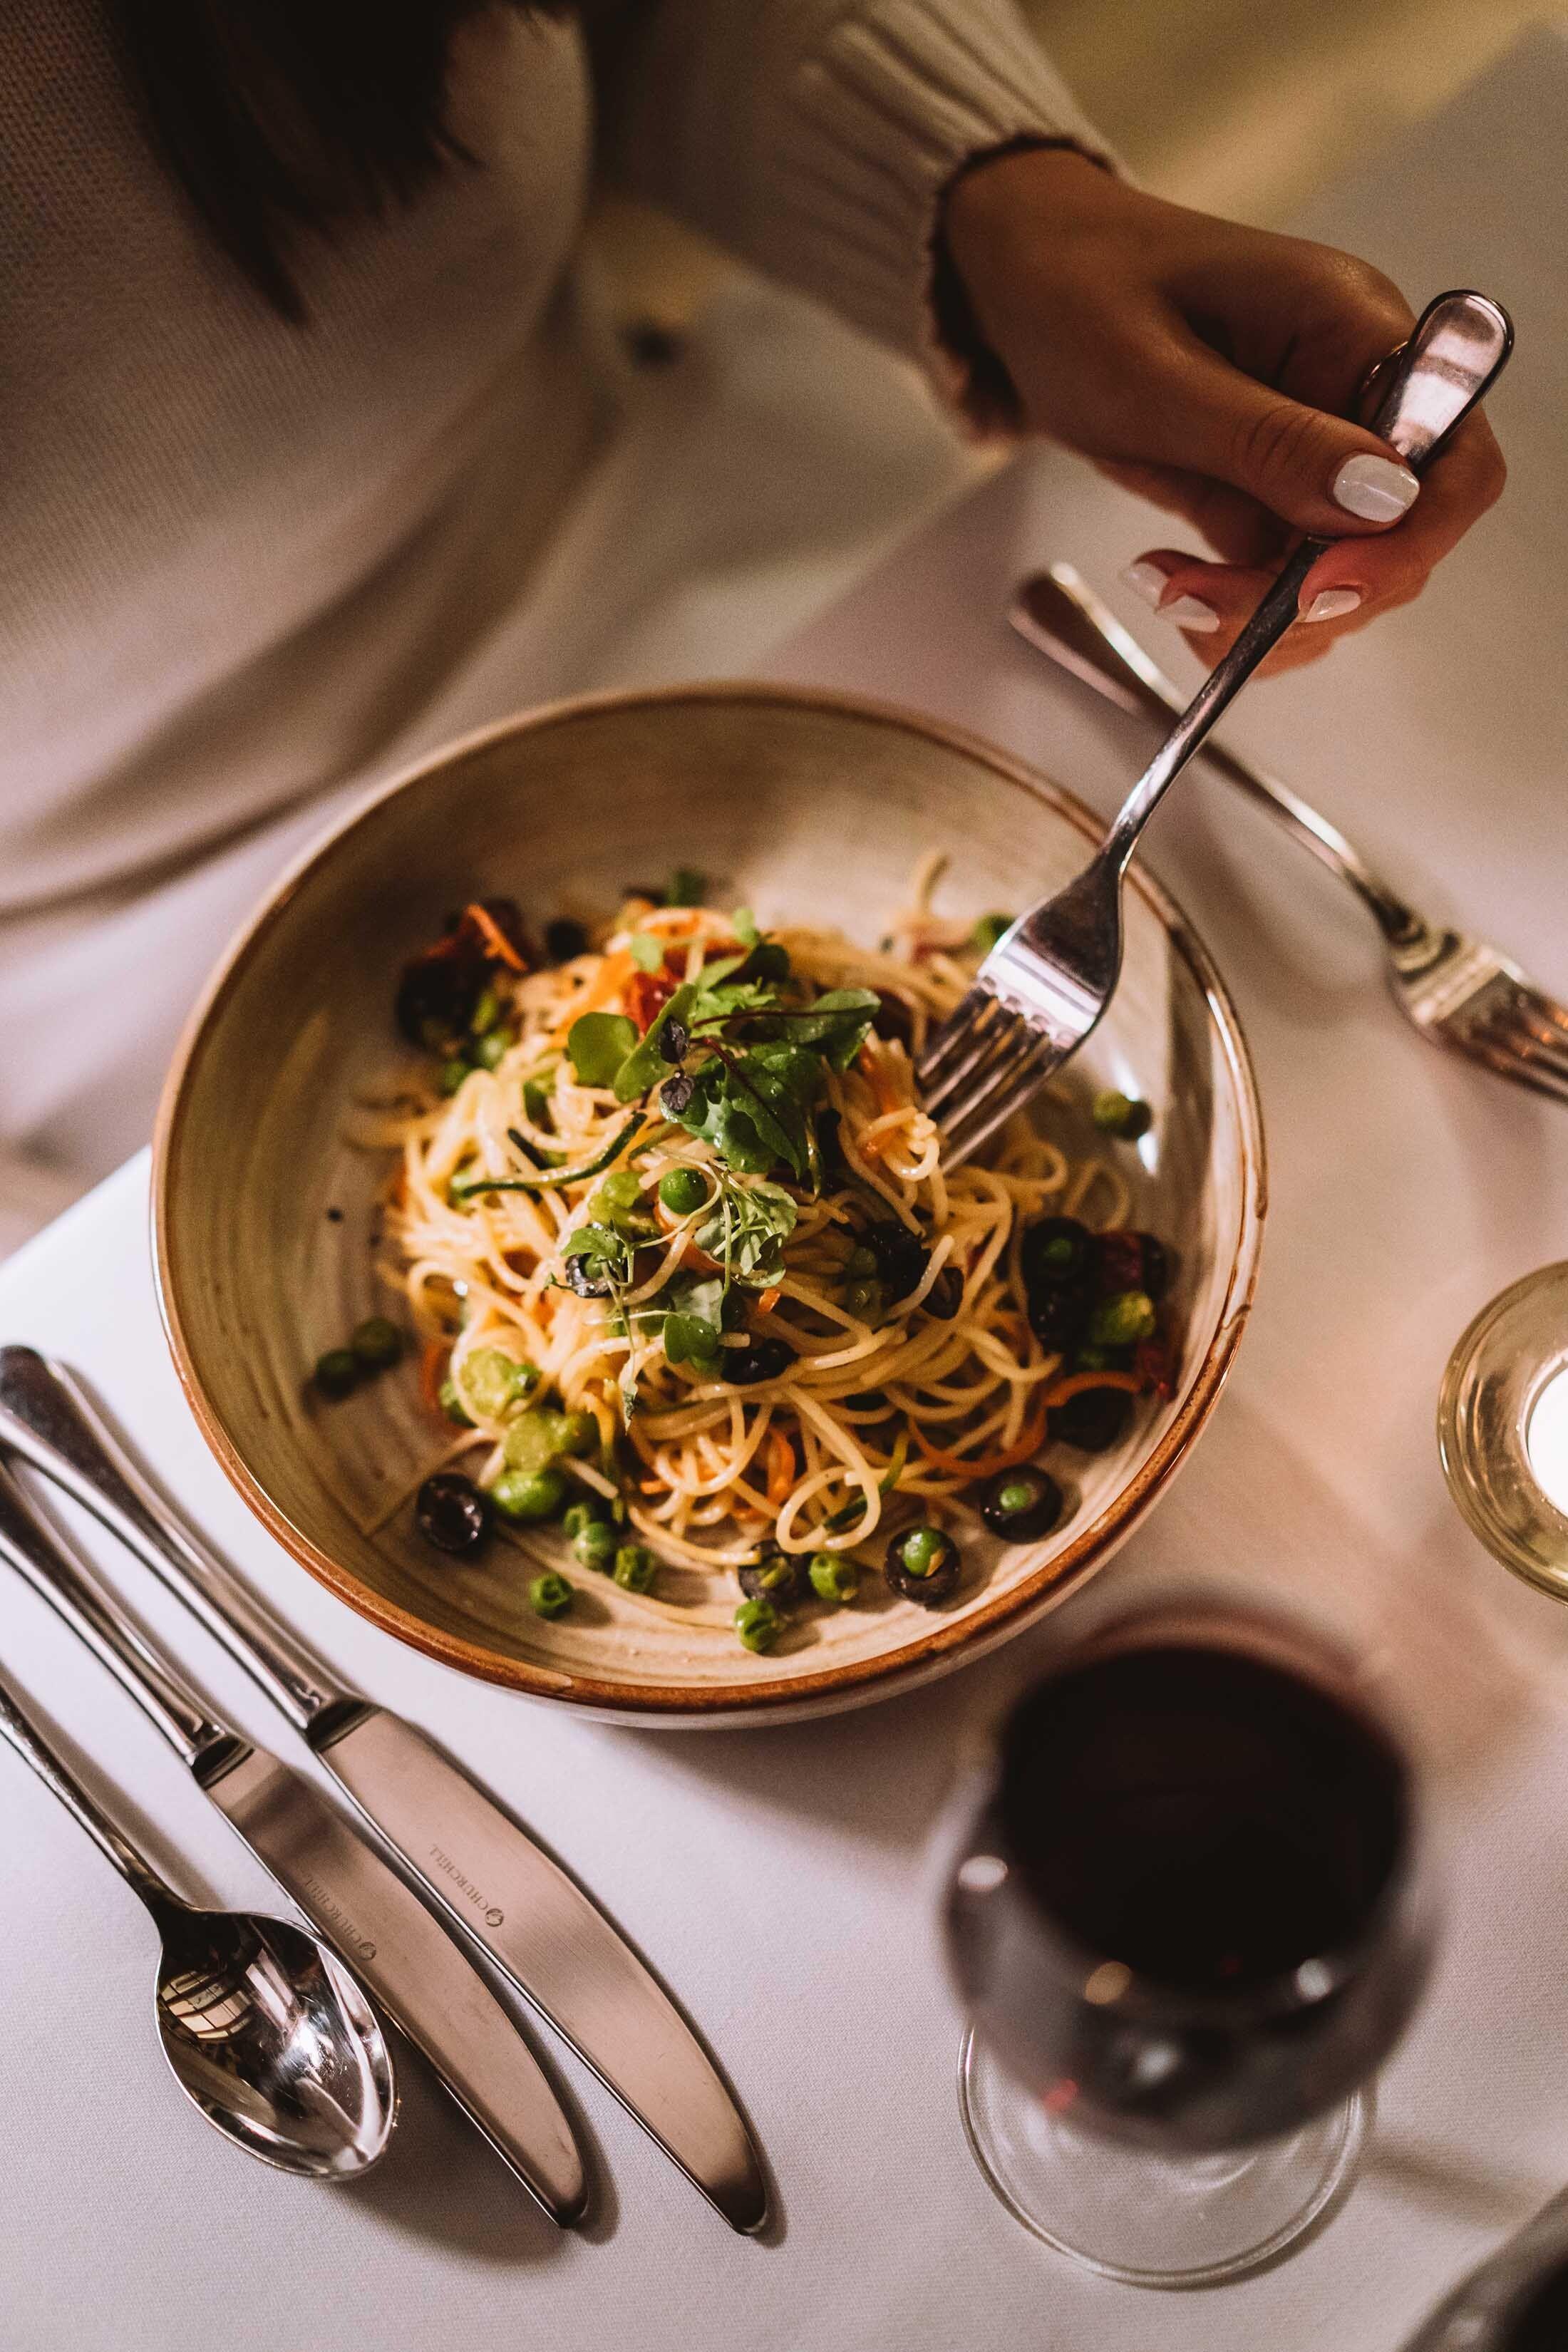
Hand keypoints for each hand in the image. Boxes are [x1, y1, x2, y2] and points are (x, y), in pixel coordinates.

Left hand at [942, 147, 1505, 672]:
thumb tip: (1382, 498)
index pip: (1452, 459)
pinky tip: (1172, 586)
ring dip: (1261, 615)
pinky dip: (1234, 609)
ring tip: (1169, 589)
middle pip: (1398, 539)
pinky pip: (1282, 580)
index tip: (1315, 588)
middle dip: (1308, 595)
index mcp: (1353, 332)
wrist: (1024, 277)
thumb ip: (1269, 440)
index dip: (1406, 541)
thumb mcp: (1157, 375)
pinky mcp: (1269, 487)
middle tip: (1196, 601)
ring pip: (1338, 577)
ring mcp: (1314, 447)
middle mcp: (1354, 393)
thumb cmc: (1079, 291)